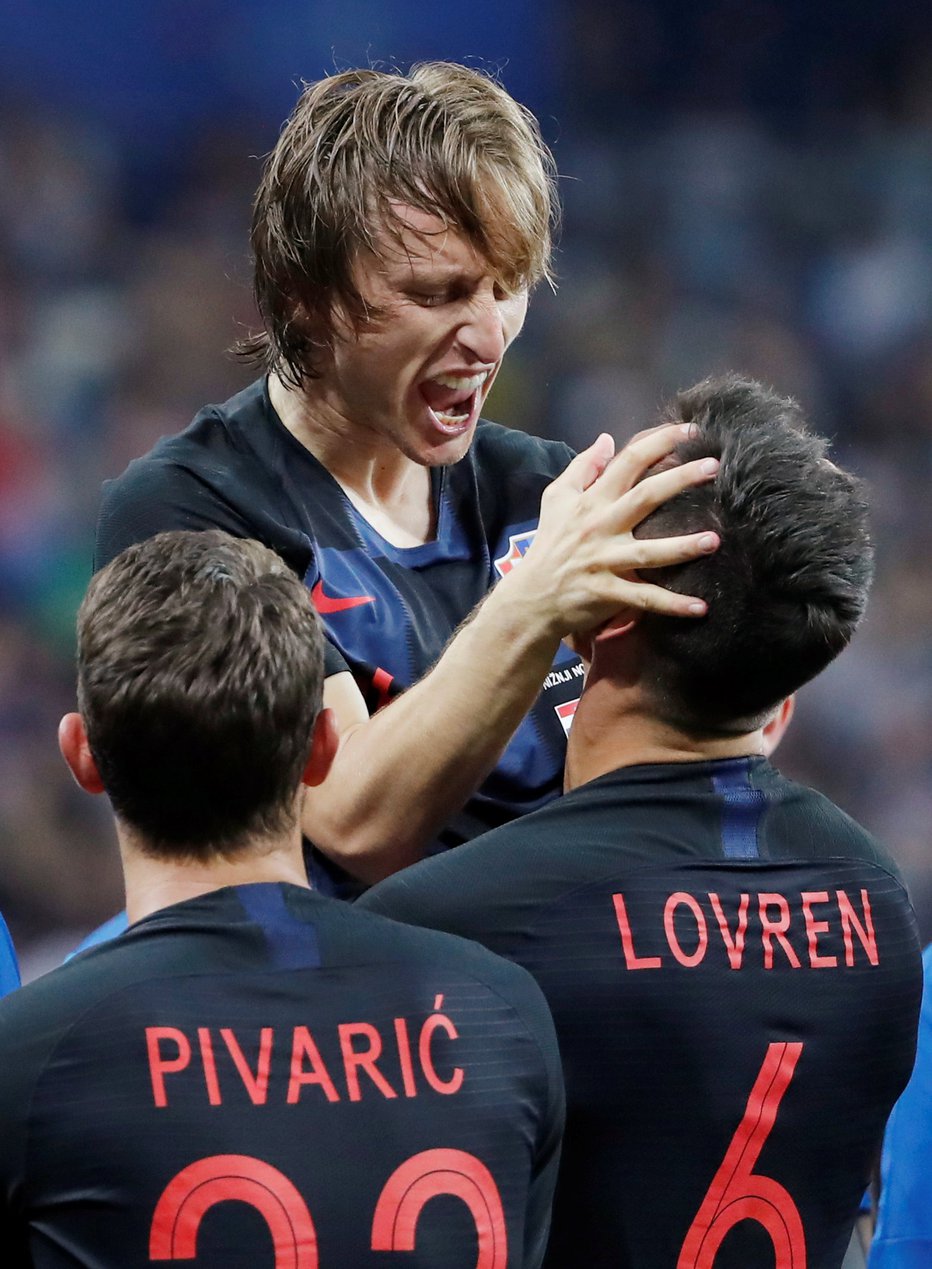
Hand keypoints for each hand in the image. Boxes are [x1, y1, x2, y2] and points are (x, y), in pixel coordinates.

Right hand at [507, 423, 719, 637]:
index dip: (659, 443)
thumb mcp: (556, 498)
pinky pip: (644, 598)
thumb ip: (582, 467)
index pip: (628, 462)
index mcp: (592, 501)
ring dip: (683, 547)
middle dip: (680, 479)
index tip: (689, 430)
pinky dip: (672, 604)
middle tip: (714, 467)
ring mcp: (606, 561)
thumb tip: (606, 439)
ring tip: (715, 540)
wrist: (532, 596)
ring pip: (649, 552)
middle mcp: (601, 526)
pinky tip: (700, 607)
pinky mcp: (608, 593)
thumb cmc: (550, 543)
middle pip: (645, 497)